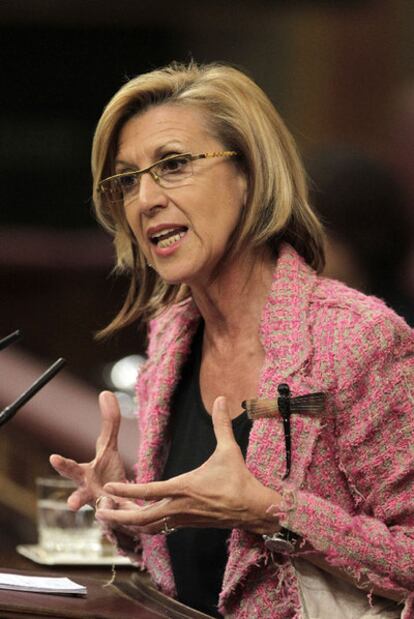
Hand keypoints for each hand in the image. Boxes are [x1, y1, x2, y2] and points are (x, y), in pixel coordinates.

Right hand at [49, 391, 125, 510]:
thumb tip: (105, 392)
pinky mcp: (119, 520)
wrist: (118, 501)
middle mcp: (90, 494)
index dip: (62, 464)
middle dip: (76, 498)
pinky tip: (130, 518)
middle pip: (80, 496)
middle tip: (71, 504)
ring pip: (102, 513)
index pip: (71, 469)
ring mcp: (103, 509)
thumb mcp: (109, 446)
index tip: (53, 458)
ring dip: (104, 512)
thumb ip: (109, 423)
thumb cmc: (107, 473)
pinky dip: (123, 520)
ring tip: (107, 513)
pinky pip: (121, 521)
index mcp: (85, 475)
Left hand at [96, 396, 280, 534]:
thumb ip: (221, 424)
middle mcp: (180, 506)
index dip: (127, 489)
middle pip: (142, 517)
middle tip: (97, 512)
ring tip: (110, 516)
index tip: (107, 487)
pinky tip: (135, 520)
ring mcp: (182, 518)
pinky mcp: (186, 524)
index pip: (149, 491)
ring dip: (128, 523)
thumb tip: (222, 398)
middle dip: (118, 516)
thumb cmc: (239, 479)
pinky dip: (143, 526)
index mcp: (185, 488)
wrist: (253, 510)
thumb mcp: (229, 450)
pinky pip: (159, 528)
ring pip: (148, 527)